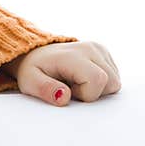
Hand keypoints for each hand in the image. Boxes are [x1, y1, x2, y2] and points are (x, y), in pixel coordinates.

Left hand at [1, 41, 120, 105]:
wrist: (33, 54)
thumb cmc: (32, 70)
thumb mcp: (29, 82)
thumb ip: (45, 89)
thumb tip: (64, 97)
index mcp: (72, 55)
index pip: (98, 80)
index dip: (85, 94)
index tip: (67, 90)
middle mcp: (89, 48)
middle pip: (111, 83)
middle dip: (93, 93)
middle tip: (70, 87)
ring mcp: (98, 49)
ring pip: (115, 82)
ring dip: (97, 88)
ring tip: (75, 82)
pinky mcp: (103, 52)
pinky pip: (113, 77)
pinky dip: (100, 82)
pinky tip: (82, 77)